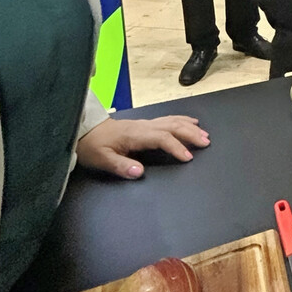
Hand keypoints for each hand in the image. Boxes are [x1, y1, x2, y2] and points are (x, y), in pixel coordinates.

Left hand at [75, 116, 208, 179]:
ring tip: (204, 135)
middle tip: (206, 142)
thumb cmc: (93, 146)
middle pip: (172, 126)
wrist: (84, 131)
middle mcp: (143, 126)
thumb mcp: (102, 160)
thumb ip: (121, 166)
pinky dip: (182, 120)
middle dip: (190, 134)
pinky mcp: (145, 125)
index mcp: (135, 135)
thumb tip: (139, 172)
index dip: (176, 147)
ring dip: (190, 127)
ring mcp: (145, 123)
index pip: (162, 138)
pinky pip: (168, 119)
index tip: (188, 157)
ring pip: (172, 121)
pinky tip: (191, 122)